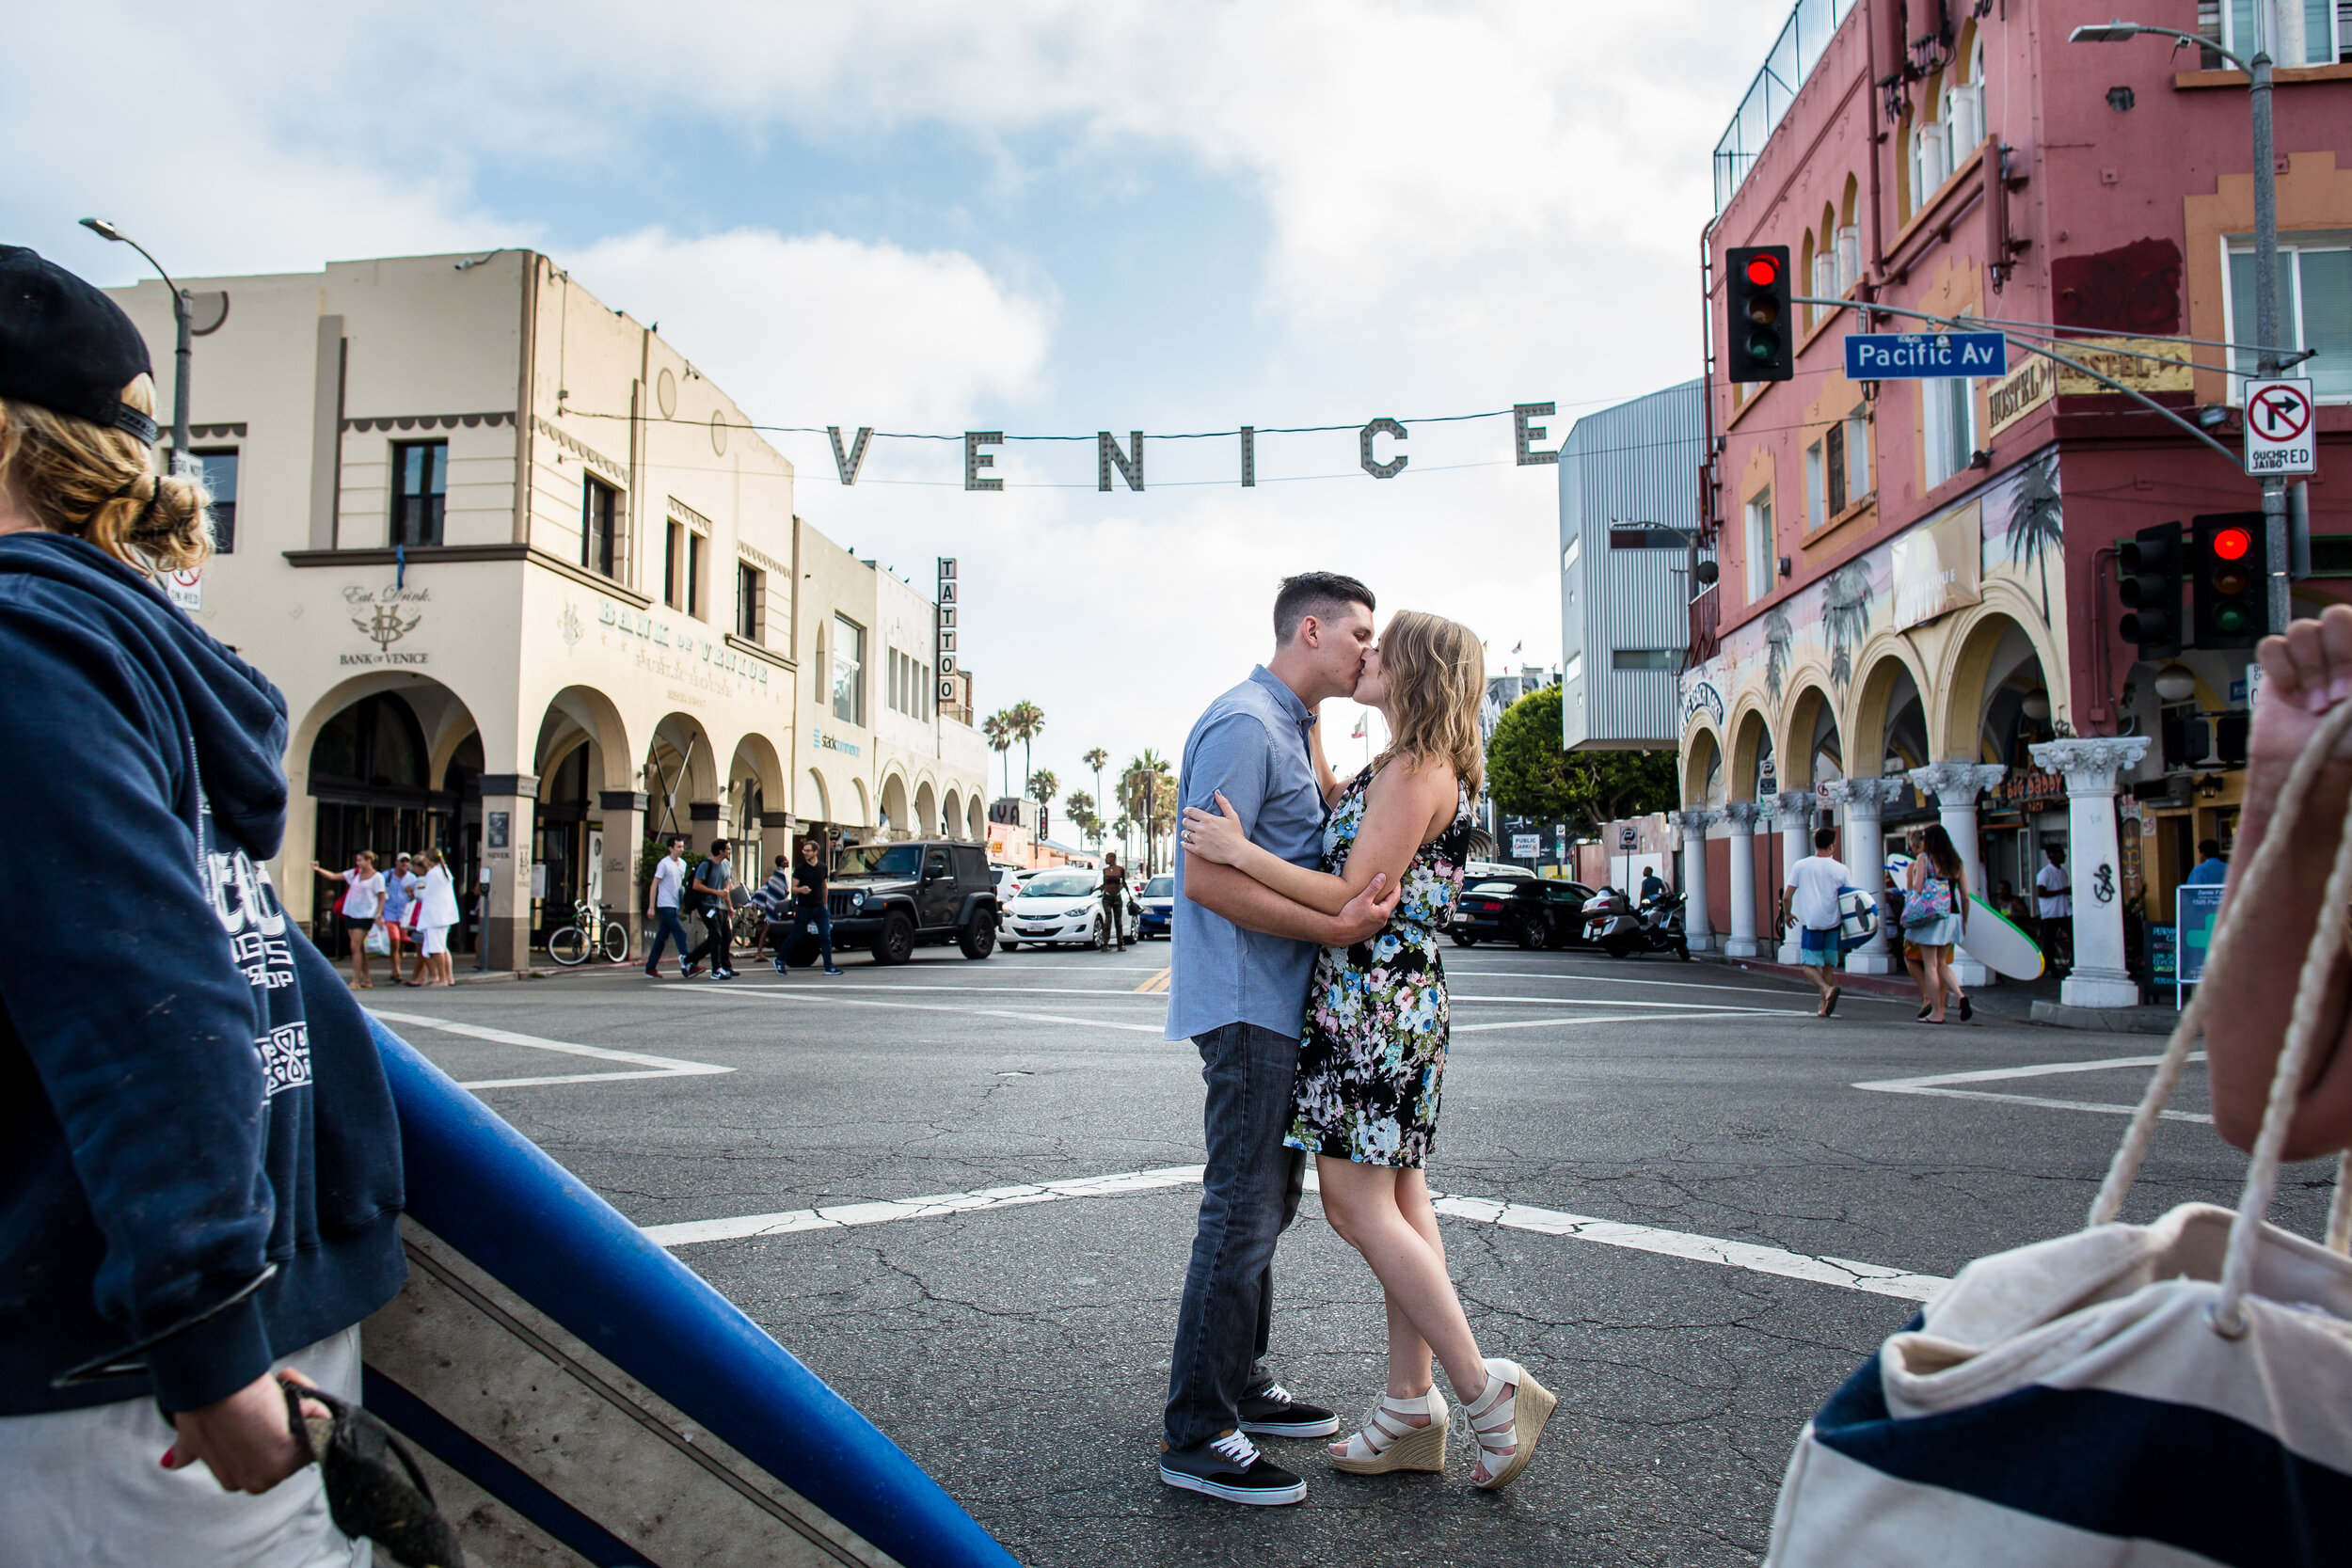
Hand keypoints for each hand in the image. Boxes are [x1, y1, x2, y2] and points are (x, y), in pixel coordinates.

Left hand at [162, 1368, 328, 1493]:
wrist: (212, 1387)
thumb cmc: (202, 1402)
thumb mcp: (190, 1432)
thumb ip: (187, 1451)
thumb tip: (170, 1462)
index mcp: (235, 1478)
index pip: (269, 1453)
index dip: (272, 1425)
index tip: (259, 1406)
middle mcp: (255, 1482)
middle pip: (293, 1445)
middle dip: (291, 1418)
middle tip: (273, 1396)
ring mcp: (273, 1473)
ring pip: (309, 1434)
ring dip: (301, 1406)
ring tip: (277, 1392)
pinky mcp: (291, 1457)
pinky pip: (321, 1423)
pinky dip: (312, 1402)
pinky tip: (289, 1393)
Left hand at [1179, 793, 1250, 865]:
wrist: (1237, 852)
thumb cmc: (1236, 833)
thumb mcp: (1232, 816)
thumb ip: (1224, 803)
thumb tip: (1217, 791)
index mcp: (1208, 819)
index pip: (1191, 811)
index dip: (1187, 810)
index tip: (1186, 811)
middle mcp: (1201, 828)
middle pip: (1185, 822)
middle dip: (1186, 821)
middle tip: (1188, 822)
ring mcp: (1199, 840)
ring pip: (1185, 833)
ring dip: (1185, 832)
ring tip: (1187, 833)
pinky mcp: (1198, 850)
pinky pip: (1186, 845)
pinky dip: (1184, 843)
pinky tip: (1184, 842)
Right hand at [1331, 871, 1401, 944]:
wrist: (1339, 933)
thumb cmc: (1350, 916)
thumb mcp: (1362, 899)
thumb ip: (1374, 887)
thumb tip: (1383, 877)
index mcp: (1383, 913)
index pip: (1395, 897)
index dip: (1396, 887)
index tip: (1395, 879)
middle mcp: (1382, 921)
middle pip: (1390, 905)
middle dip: (1390, 894)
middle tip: (1387, 885)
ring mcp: (1376, 927)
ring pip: (1382, 912)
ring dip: (1382, 903)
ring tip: (1378, 895)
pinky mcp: (1369, 930)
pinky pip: (1375, 918)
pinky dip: (1375, 910)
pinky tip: (1369, 907)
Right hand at [2250, 606, 2351, 804]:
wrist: (2305, 771)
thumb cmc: (2343, 749)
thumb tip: (2349, 678)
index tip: (2351, 690)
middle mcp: (2342, 654)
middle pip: (2335, 617)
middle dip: (2335, 658)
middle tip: (2336, 696)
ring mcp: (2310, 660)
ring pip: (2302, 629)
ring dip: (2309, 669)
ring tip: (2313, 703)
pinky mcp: (2278, 670)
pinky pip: (2272, 645)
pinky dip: (2280, 668)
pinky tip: (2290, 691)